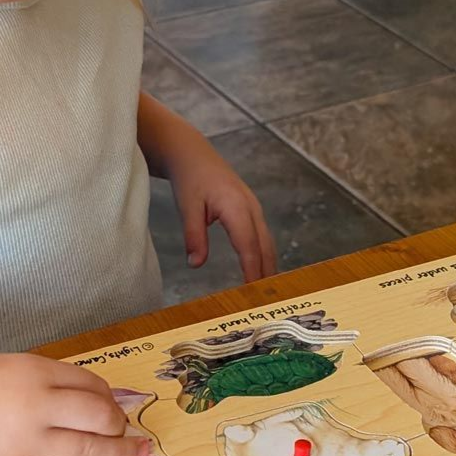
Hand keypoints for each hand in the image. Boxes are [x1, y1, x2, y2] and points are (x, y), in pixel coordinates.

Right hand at [0, 352, 152, 455]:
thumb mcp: (17, 366)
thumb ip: (58, 381)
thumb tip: (104, 401)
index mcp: (35, 375)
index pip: (92, 387)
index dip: (111, 399)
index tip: (117, 406)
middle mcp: (34, 410)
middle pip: (98, 421)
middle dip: (122, 429)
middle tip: (134, 433)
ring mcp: (24, 446)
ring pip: (87, 454)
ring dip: (118, 454)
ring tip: (136, 454)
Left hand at [166, 131, 277, 282]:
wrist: (193, 154)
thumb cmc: (190, 179)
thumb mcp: (187, 207)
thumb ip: (194, 236)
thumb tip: (196, 264)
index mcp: (236, 207)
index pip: (249, 246)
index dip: (253, 271)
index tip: (253, 293)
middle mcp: (251, 208)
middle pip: (265, 247)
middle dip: (266, 274)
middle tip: (266, 301)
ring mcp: (254, 208)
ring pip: (267, 243)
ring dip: (268, 266)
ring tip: (266, 293)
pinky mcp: (251, 210)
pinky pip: (262, 236)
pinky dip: (264, 255)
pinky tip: (260, 270)